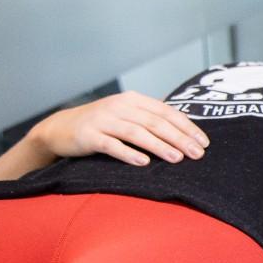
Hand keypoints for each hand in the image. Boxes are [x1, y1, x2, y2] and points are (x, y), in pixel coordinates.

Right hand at [34, 91, 207, 166]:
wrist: (59, 128)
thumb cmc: (100, 124)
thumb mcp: (125, 114)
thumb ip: (149, 117)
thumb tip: (183, 129)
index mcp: (133, 99)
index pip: (166, 112)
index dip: (187, 127)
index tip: (204, 142)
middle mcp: (120, 106)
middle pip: (156, 122)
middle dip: (180, 138)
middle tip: (197, 154)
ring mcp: (103, 120)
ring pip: (137, 133)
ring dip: (159, 146)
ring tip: (177, 158)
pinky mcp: (89, 136)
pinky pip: (112, 145)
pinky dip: (129, 154)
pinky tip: (143, 163)